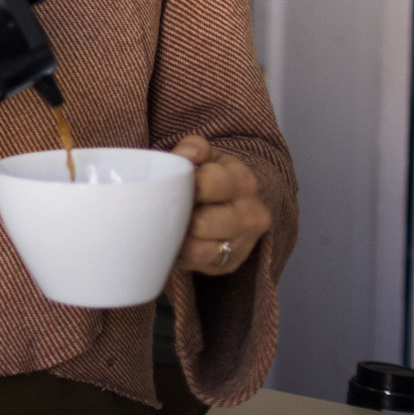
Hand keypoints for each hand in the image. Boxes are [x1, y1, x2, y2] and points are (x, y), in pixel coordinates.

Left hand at [172, 135, 271, 275]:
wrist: (237, 204)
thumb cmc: (212, 176)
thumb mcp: (207, 156)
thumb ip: (194, 148)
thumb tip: (184, 155)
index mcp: (243, 182)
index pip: (208, 185)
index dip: (181, 185)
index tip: (167, 184)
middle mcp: (251, 216)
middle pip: (201, 223)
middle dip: (177, 216)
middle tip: (162, 209)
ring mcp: (243, 244)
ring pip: (198, 250)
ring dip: (176, 239)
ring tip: (165, 226)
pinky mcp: (229, 264)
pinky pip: (195, 265)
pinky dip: (177, 254)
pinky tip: (171, 240)